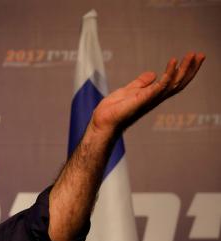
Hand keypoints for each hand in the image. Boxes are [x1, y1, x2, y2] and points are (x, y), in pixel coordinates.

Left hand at [90, 52, 204, 134]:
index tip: (193, 56)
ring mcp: (150, 99)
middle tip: (201, 54)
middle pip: (179, 83)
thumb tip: (153, 74)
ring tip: (192, 55)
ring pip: (173, 84)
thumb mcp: (128, 91)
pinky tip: (173, 63)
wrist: (102, 121)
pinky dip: (168, 75)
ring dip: (184, 69)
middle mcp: (155, 98)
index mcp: (153, 95)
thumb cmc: (113, 110)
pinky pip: (159, 86)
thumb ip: (141, 83)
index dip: (184, 70)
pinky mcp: (142, 100)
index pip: (174, 81)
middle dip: (190, 69)